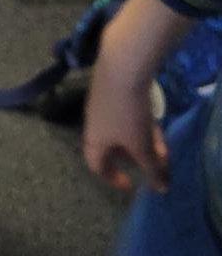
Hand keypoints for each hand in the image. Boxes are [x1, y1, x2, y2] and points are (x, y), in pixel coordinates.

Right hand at [83, 39, 168, 193]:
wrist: (122, 65)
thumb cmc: (128, 112)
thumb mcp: (142, 145)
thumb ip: (152, 169)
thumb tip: (161, 189)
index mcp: (94, 140)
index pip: (96, 166)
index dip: (113, 178)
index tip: (131, 184)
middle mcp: (93, 123)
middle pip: (112, 148)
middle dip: (135, 158)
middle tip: (153, 161)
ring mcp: (101, 104)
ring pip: (121, 130)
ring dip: (141, 141)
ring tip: (161, 142)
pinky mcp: (111, 88)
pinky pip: (124, 114)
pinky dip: (139, 123)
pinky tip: (152, 119)